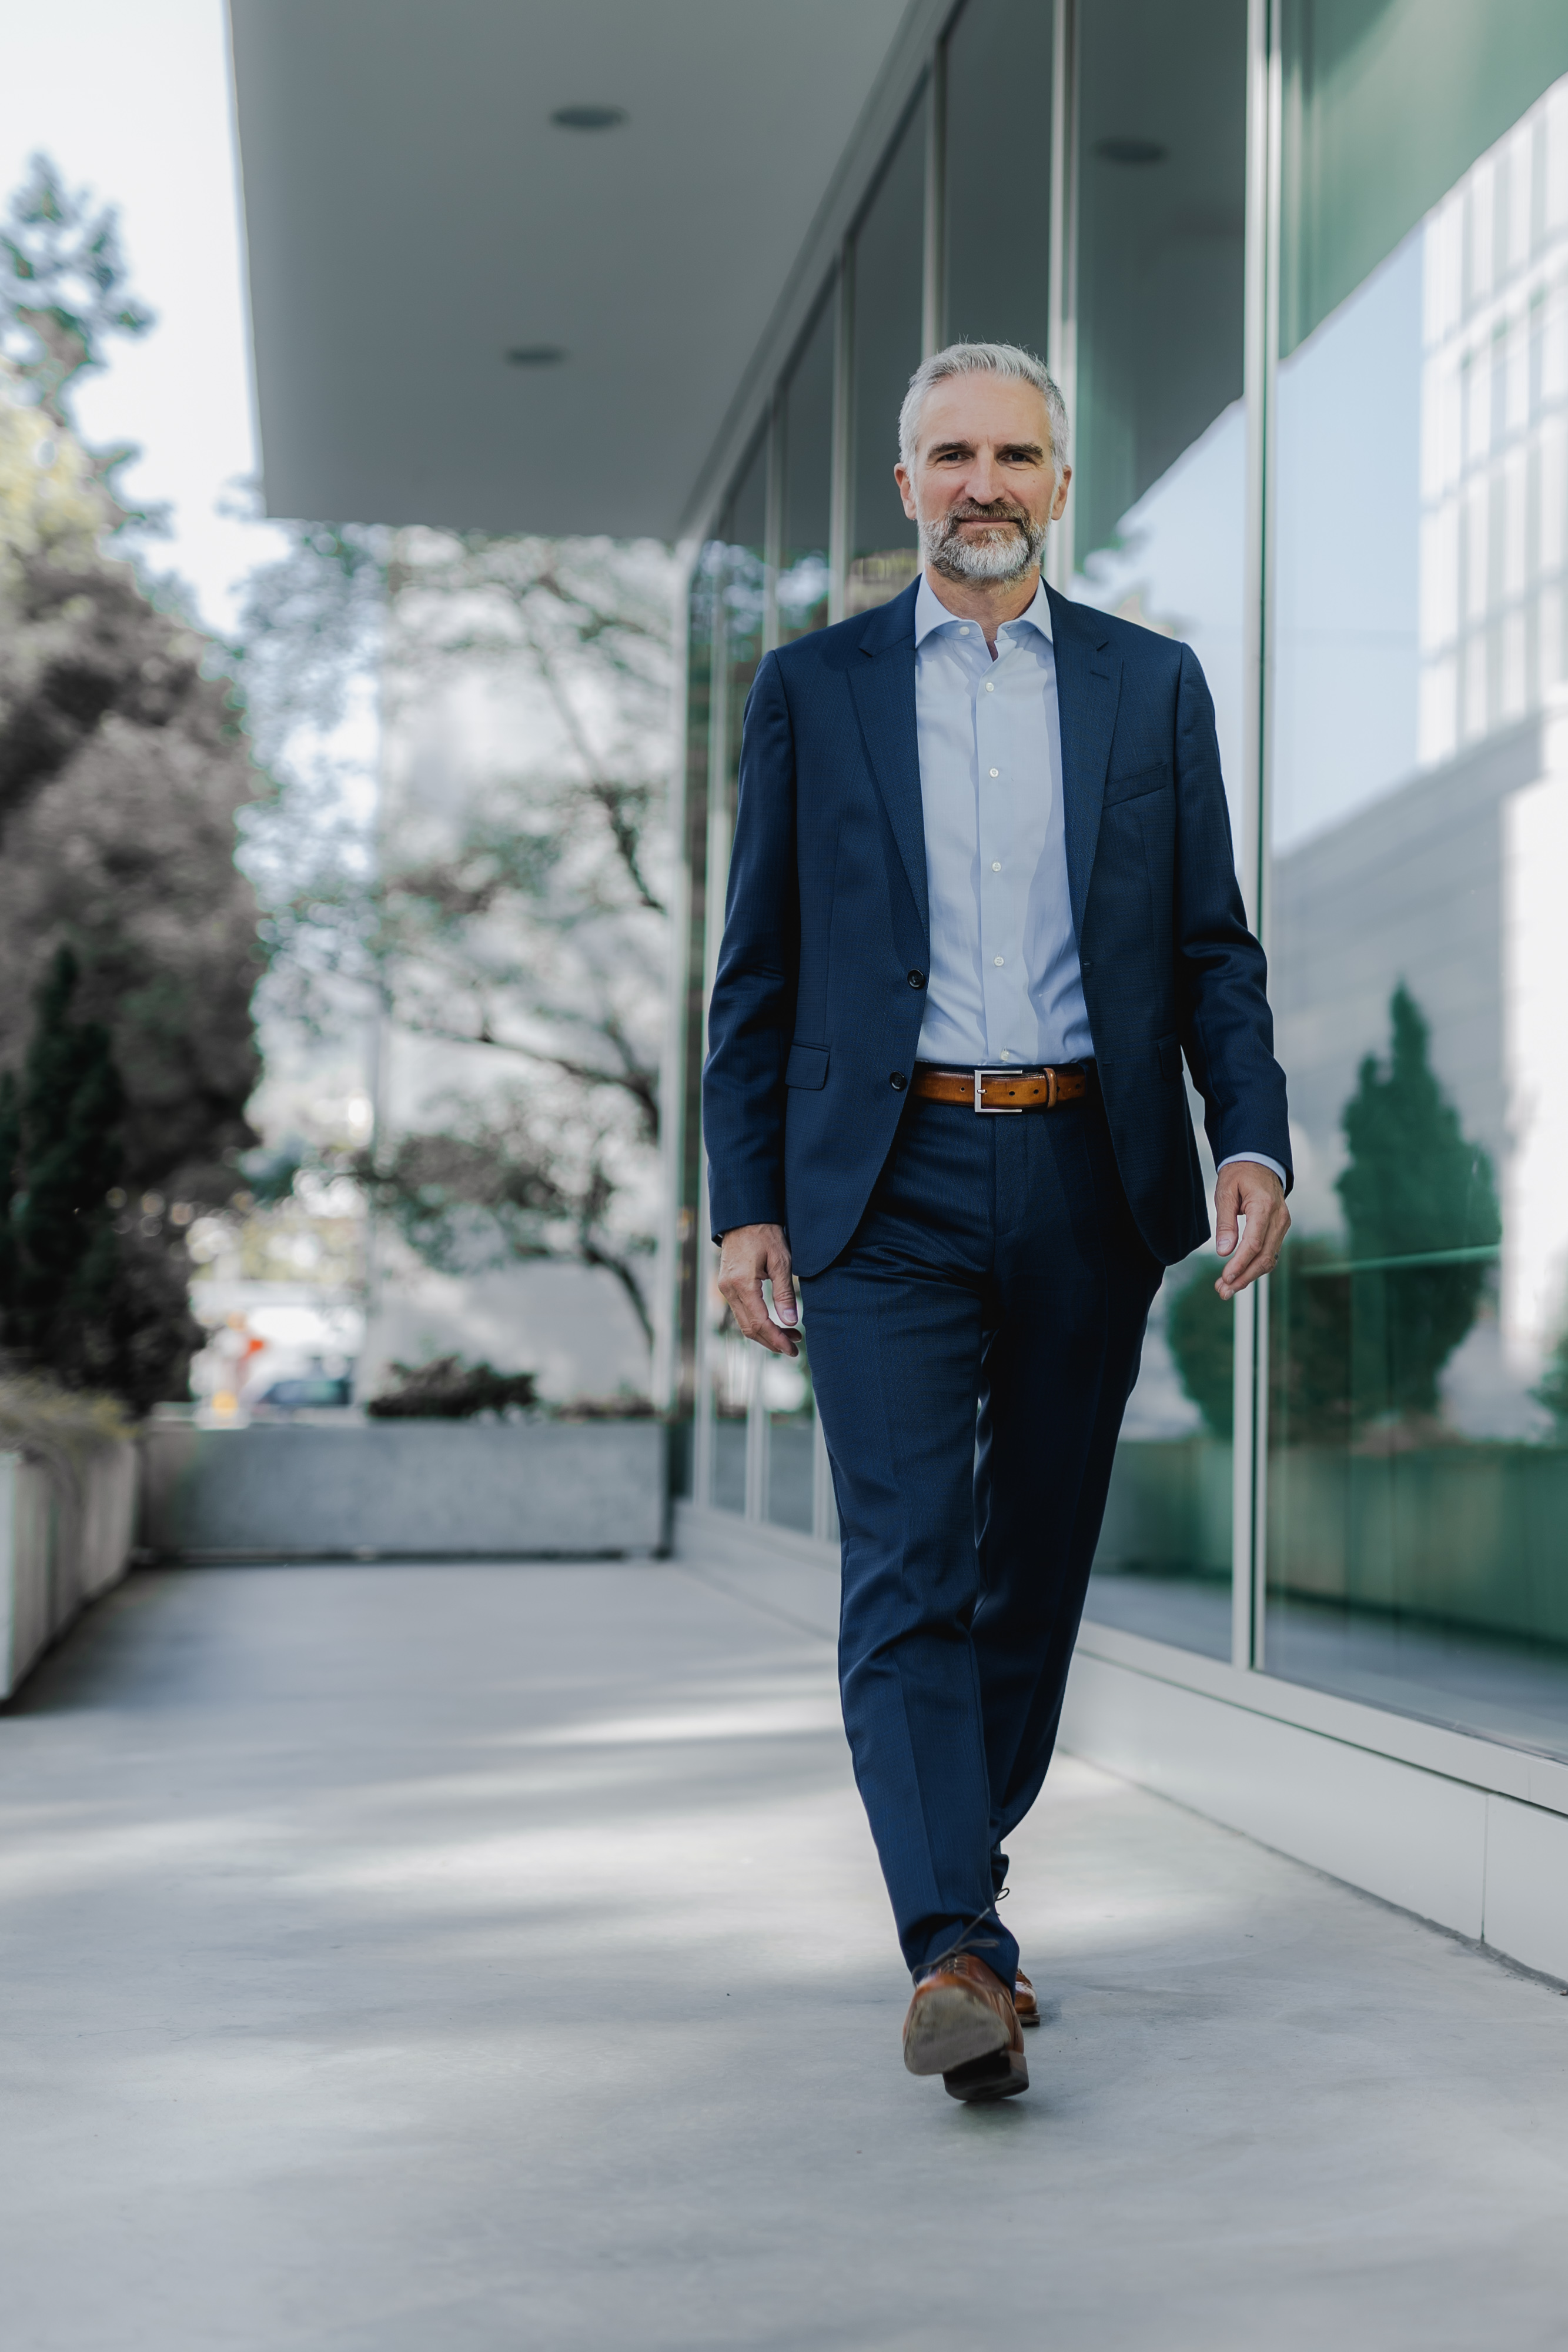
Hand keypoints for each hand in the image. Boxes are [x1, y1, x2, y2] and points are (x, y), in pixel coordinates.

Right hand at [717, 1222, 799, 1356]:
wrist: (744, 1216)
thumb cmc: (765, 1234)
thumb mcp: (781, 1261)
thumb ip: (784, 1293)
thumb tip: (790, 1322)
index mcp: (741, 1284)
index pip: (759, 1322)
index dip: (776, 1339)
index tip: (792, 1349)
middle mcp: (729, 1289)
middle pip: (749, 1328)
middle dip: (772, 1341)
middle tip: (794, 1348)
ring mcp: (725, 1288)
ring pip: (744, 1323)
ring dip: (766, 1333)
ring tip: (790, 1336)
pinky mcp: (727, 1286)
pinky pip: (741, 1312)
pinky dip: (758, 1322)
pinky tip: (775, 1323)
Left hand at [1214, 1162, 1289, 1299]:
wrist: (1259, 1161)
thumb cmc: (1239, 1174)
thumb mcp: (1225, 1193)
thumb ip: (1225, 1222)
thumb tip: (1224, 1251)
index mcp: (1264, 1206)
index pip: (1254, 1243)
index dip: (1240, 1264)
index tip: (1226, 1277)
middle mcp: (1279, 1217)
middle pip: (1264, 1257)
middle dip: (1244, 1277)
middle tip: (1223, 1291)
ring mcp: (1283, 1224)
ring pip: (1269, 1259)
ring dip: (1249, 1276)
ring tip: (1227, 1289)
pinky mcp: (1280, 1229)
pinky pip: (1270, 1252)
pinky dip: (1255, 1267)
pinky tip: (1239, 1276)